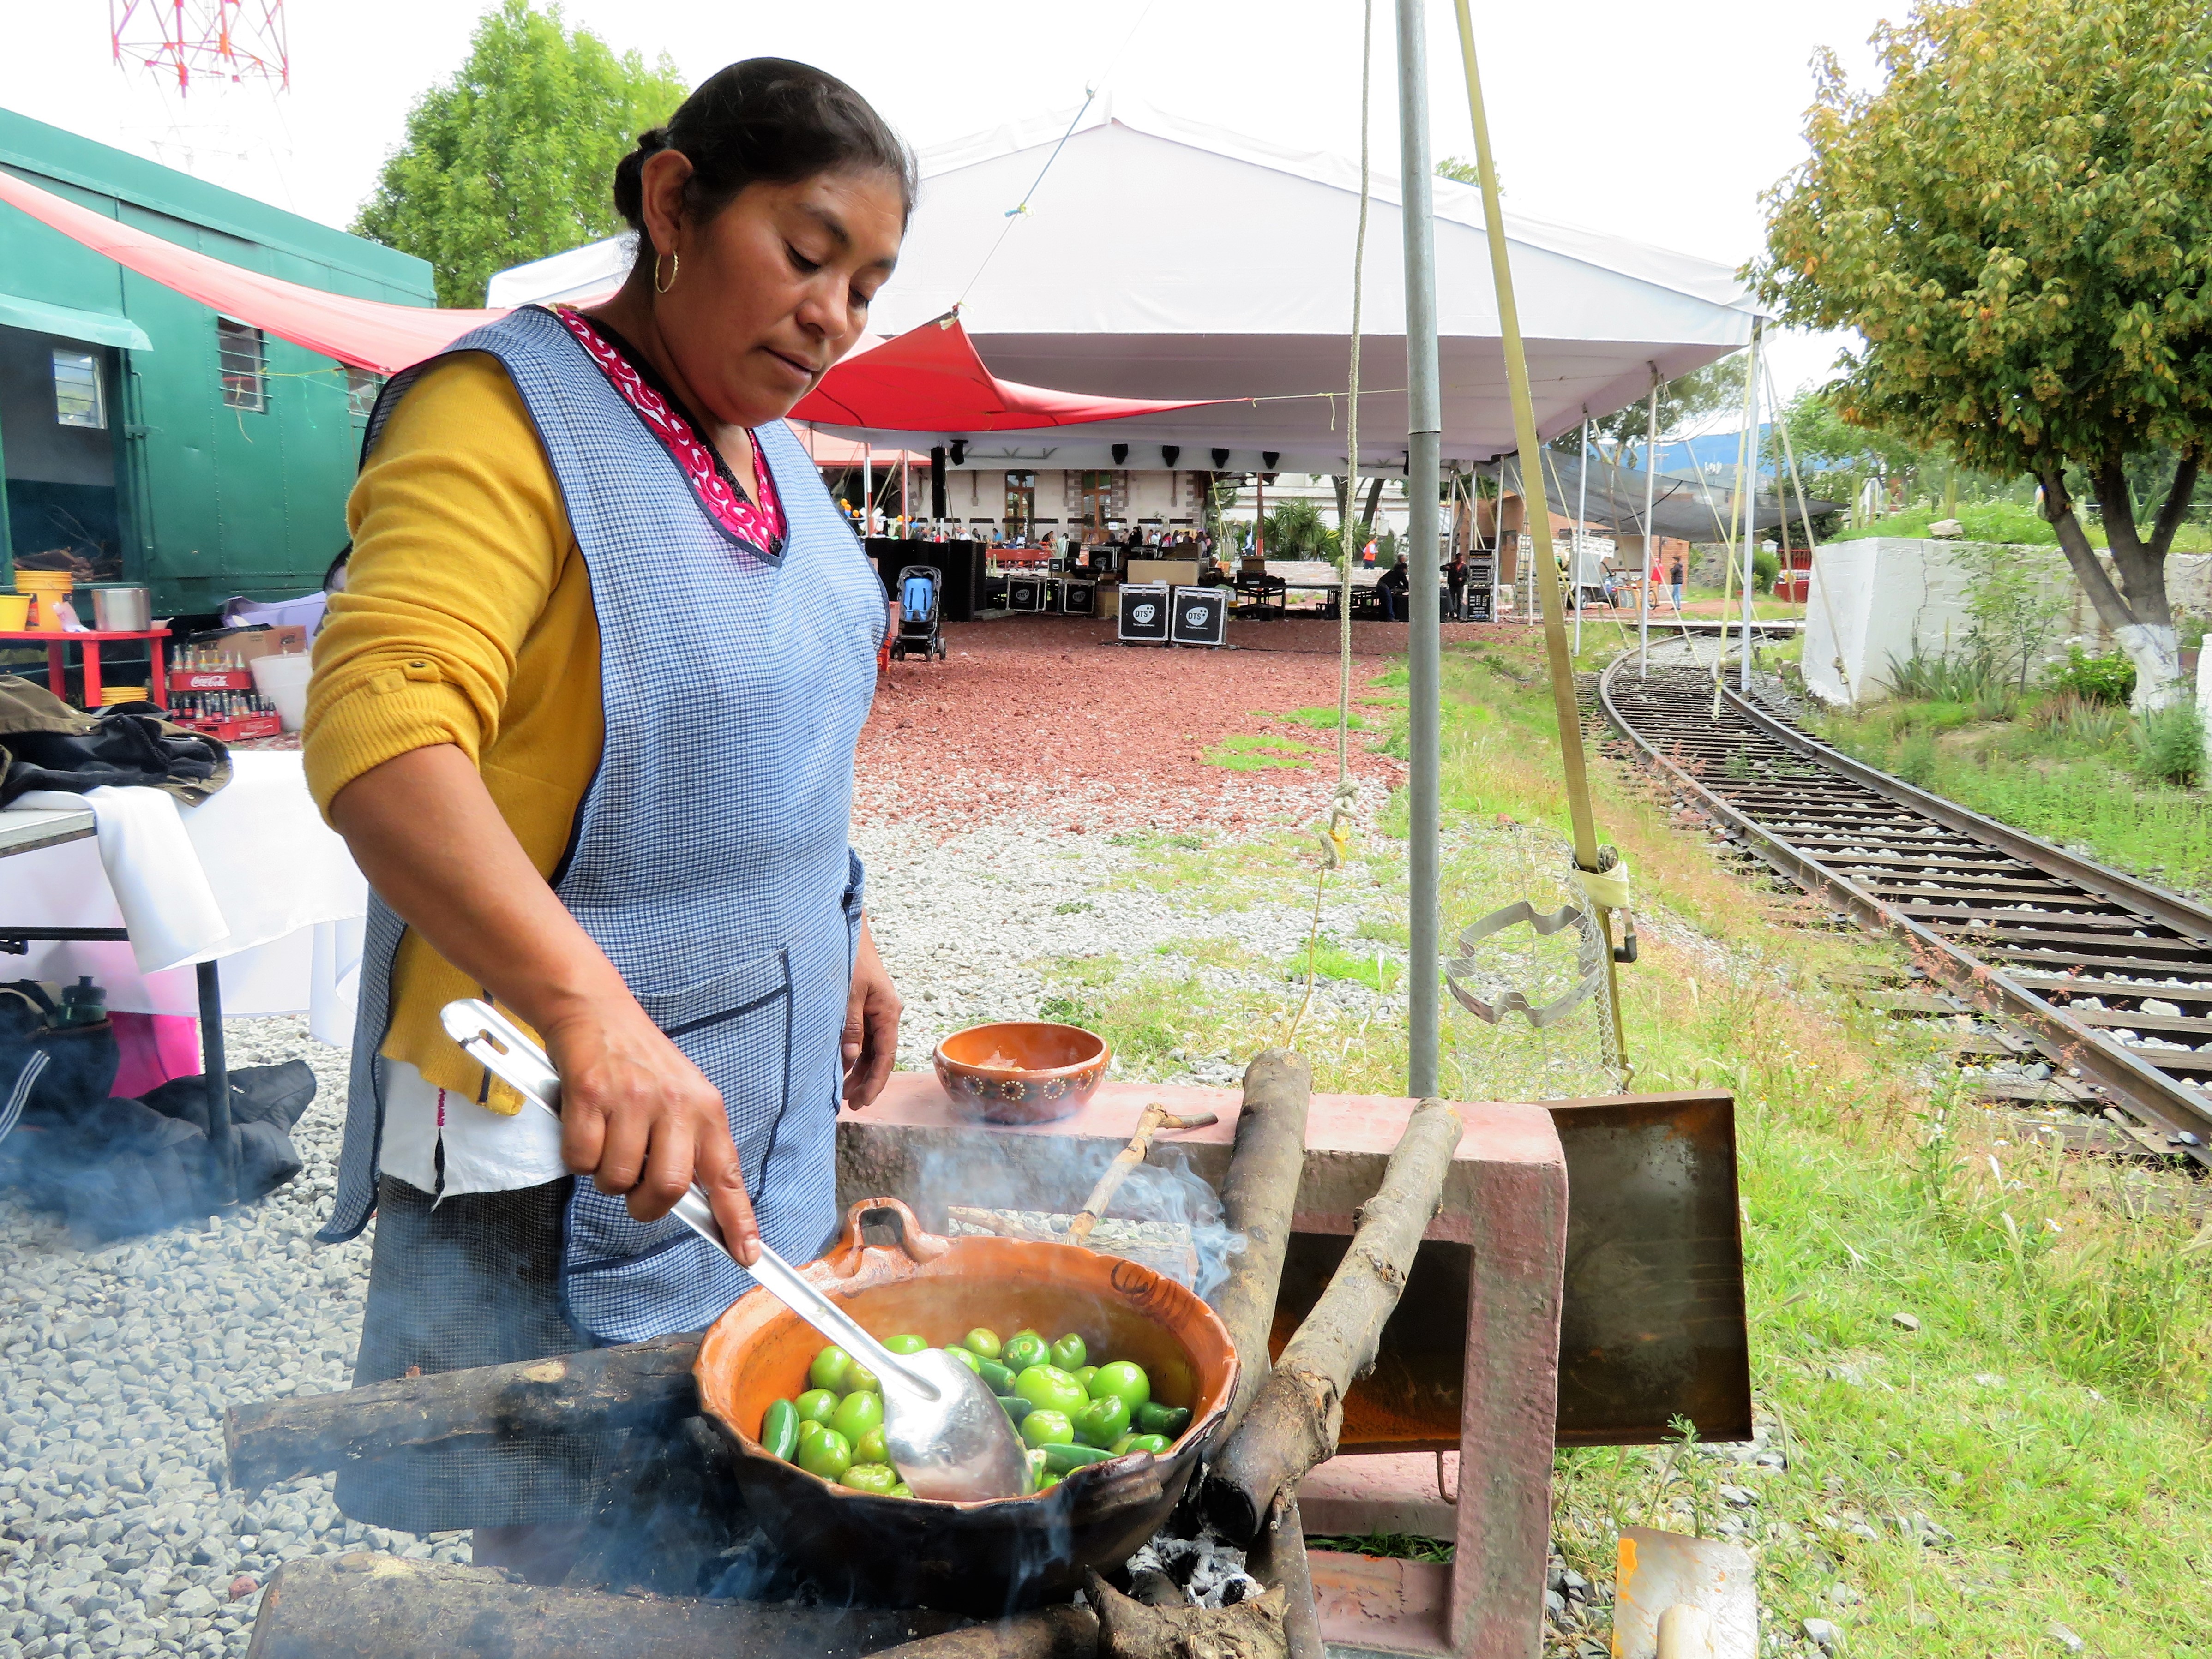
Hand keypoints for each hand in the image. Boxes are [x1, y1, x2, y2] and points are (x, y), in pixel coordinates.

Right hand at [539, 1002, 760, 1265]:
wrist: (596, 1011)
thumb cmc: (640, 1063)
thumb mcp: (683, 1097)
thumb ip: (690, 1145)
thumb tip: (696, 1203)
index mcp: (706, 1109)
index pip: (728, 1174)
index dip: (738, 1220)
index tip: (747, 1255)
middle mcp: (676, 1105)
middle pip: (669, 1187)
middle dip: (646, 1204)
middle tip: (634, 1191)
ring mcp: (633, 1100)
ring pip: (619, 1179)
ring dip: (606, 1175)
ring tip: (607, 1141)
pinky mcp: (591, 1094)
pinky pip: (582, 1159)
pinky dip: (578, 1155)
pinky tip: (584, 1126)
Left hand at [842, 915, 901, 1109]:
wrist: (847, 928)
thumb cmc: (849, 957)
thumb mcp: (848, 993)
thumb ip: (850, 1027)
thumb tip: (852, 1059)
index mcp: (888, 1011)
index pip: (886, 1057)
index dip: (875, 1083)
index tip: (862, 1103)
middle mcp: (886, 1013)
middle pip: (880, 1056)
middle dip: (866, 1081)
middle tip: (849, 1104)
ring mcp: (876, 1010)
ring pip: (871, 1048)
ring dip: (858, 1070)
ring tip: (843, 1091)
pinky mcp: (864, 1005)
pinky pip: (862, 1036)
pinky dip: (853, 1053)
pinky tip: (841, 1065)